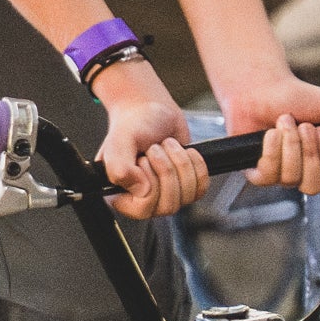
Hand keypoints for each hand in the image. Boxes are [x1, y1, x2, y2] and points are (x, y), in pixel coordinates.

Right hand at [93, 61, 207, 219]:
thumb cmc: (132, 125)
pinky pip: (201, 187)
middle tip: (155, 149)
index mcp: (120, 195)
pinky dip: (196, 164)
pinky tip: (183, 152)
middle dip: (167, 169)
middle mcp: (142, 200)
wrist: (152, 111)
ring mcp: (166, 196)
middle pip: (169, 205)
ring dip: (180, 163)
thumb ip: (120, 168)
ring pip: (187, 196)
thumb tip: (141, 191)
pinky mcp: (186, 187)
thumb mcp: (119, 142)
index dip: (150, 183)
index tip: (143, 160)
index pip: (143, 209)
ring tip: (166, 147)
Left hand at [218, 69, 319, 197]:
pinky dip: (272, 148)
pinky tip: (271, 132)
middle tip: (304, 125)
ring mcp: (280, 175)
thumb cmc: (298, 97)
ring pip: (291, 180)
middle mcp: (303, 171)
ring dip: (290, 144)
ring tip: (285, 122)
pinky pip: (268, 176)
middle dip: (309, 150)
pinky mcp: (258, 173)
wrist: (265, 87)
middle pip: (314, 186)